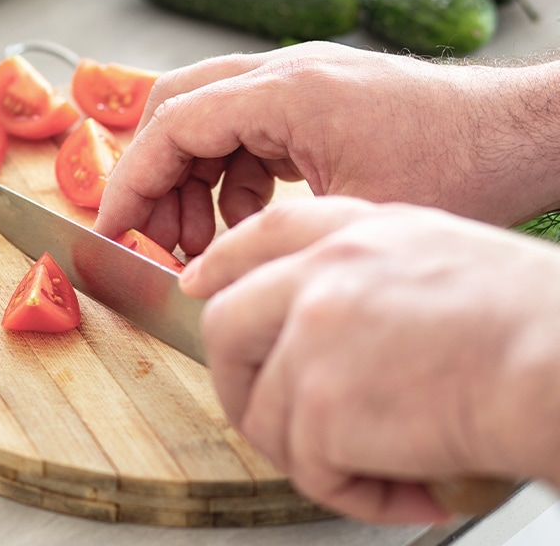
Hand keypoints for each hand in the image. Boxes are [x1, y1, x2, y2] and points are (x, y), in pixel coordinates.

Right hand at [95, 42, 559, 253]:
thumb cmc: (459, 165)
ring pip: (209, 116)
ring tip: (199, 239)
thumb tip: (201, 268)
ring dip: (193, 176)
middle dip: (155, 174)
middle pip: (178, 106)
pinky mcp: (317, 97)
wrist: (519, 133)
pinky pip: (248, 128)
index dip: (131, 180)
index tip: (111, 229)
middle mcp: (284, 72)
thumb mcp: (350, 213)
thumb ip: (263, 232)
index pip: (172, 122)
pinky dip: (232, 173)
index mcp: (286, 89)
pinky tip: (246, 216)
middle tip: (156, 239)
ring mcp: (301, 79)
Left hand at [179, 196, 559, 523]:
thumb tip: (320, 314)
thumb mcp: (434, 252)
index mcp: (353, 233)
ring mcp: (314, 334)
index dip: (223, 265)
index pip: (260, 236)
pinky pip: (309, 467)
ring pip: (263, 410)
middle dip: (239, 381)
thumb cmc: (524, 315)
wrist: (556, 357)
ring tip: (377, 466)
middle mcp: (322, 274)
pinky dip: (354, 492)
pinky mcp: (323, 404)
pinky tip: (408, 485)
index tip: (202, 288)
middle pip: (228, 324)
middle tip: (280, 419)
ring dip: (313, 454)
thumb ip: (364, 269)